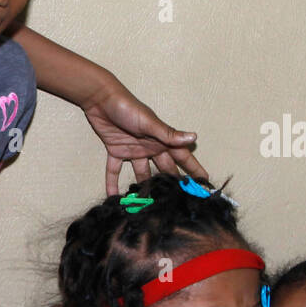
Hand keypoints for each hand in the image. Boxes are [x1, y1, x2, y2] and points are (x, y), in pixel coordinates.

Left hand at [81, 71, 207, 194]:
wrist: (101, 99)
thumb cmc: (128, 107)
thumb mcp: (149, 122)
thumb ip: (169, 134)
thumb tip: (194, 138)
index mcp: (162, 140)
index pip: (182, 157)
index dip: (193, 170)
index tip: (205, 184)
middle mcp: (151, 147)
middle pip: (164, 169)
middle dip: (171, 184)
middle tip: (177, 203)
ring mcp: (133, 150)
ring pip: (141, 173)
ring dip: (143, 188)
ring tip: (146, 207)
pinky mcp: (116, 151)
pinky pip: (115, 170)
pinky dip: (113, 183)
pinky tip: (113, 197)